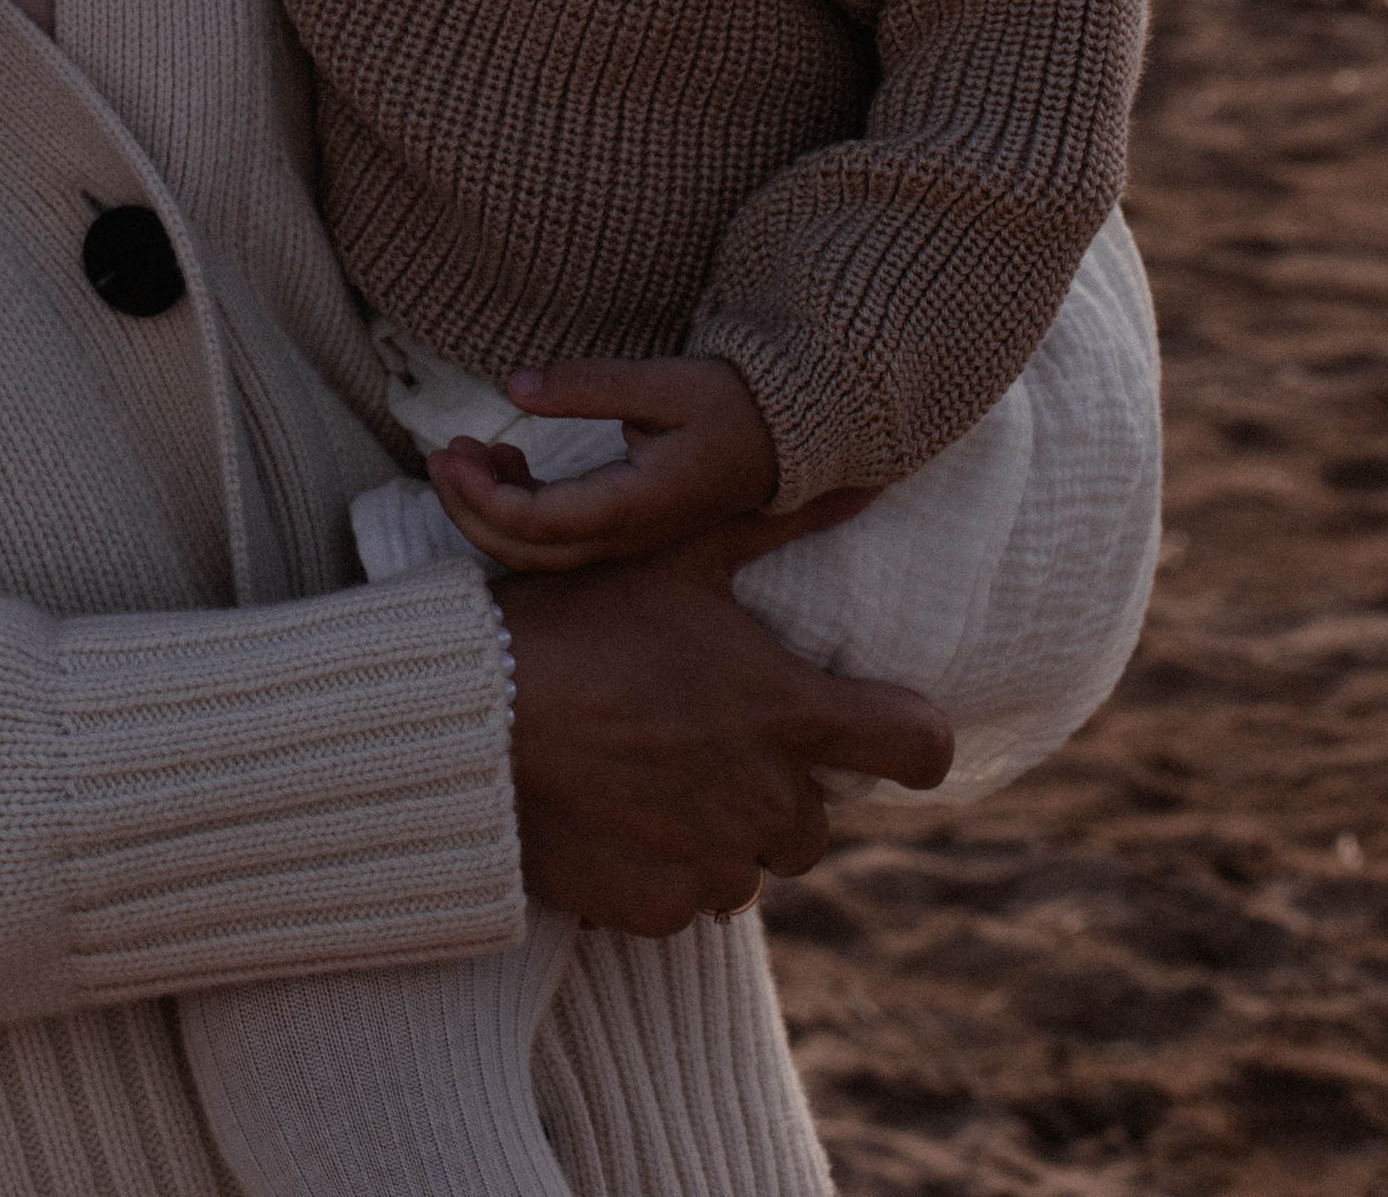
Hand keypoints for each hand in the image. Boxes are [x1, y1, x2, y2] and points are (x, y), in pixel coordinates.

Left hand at [430, 353, 784, 570]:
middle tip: (441, 454)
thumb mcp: (662, 382)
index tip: (449, 450)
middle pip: (524, 550)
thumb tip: (513, 385)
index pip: (534, 522)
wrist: (787, 436)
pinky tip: (510, 459)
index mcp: (631, 507)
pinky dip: (520, 504)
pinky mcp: (624, 527)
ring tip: (467, 451)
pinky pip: (557, 534)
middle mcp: (623, 536)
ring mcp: (624, 538)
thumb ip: (586, 385)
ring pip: (537, 549)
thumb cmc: (731, 405)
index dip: (480, 494)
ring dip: (491, 507)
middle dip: (469, 508)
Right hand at [500, 514, 952, 931]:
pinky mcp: (658, 908)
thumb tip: (871, 480)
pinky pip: (686, 901)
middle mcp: (768, 800)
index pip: (918, 747)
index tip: (871, 729)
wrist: (470, 713)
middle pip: (816, 819)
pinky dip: (660, 868)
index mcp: (789, 714)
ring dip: (718, 832)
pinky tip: (611, 815)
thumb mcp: (678, 554)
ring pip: (749, 864)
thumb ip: (781, 524)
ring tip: (647, 774)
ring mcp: (714, 862)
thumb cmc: (577, 620)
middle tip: (702, 741)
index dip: (905, 737)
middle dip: (774, 787)